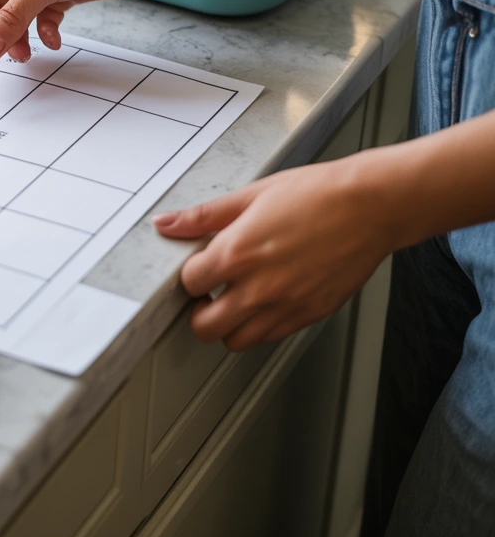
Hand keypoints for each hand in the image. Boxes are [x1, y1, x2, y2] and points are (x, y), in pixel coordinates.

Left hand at [154, 155, 401, 350]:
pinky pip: (271, 337)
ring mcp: (285, 306)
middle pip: (205, 327)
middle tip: (209, 291)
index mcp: (237, 253)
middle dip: (200, 310)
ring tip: (237, 297)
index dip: (191, 274)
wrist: (370, 205)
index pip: (189, 283)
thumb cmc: (316, 194)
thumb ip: (203, 216)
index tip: (199, 265)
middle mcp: (258, 288)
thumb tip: (166, 223)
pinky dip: (260, 325)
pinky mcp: (309, 315)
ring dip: (229, 324)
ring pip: (237, 342)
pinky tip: (266, 298)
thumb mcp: (251, 195)